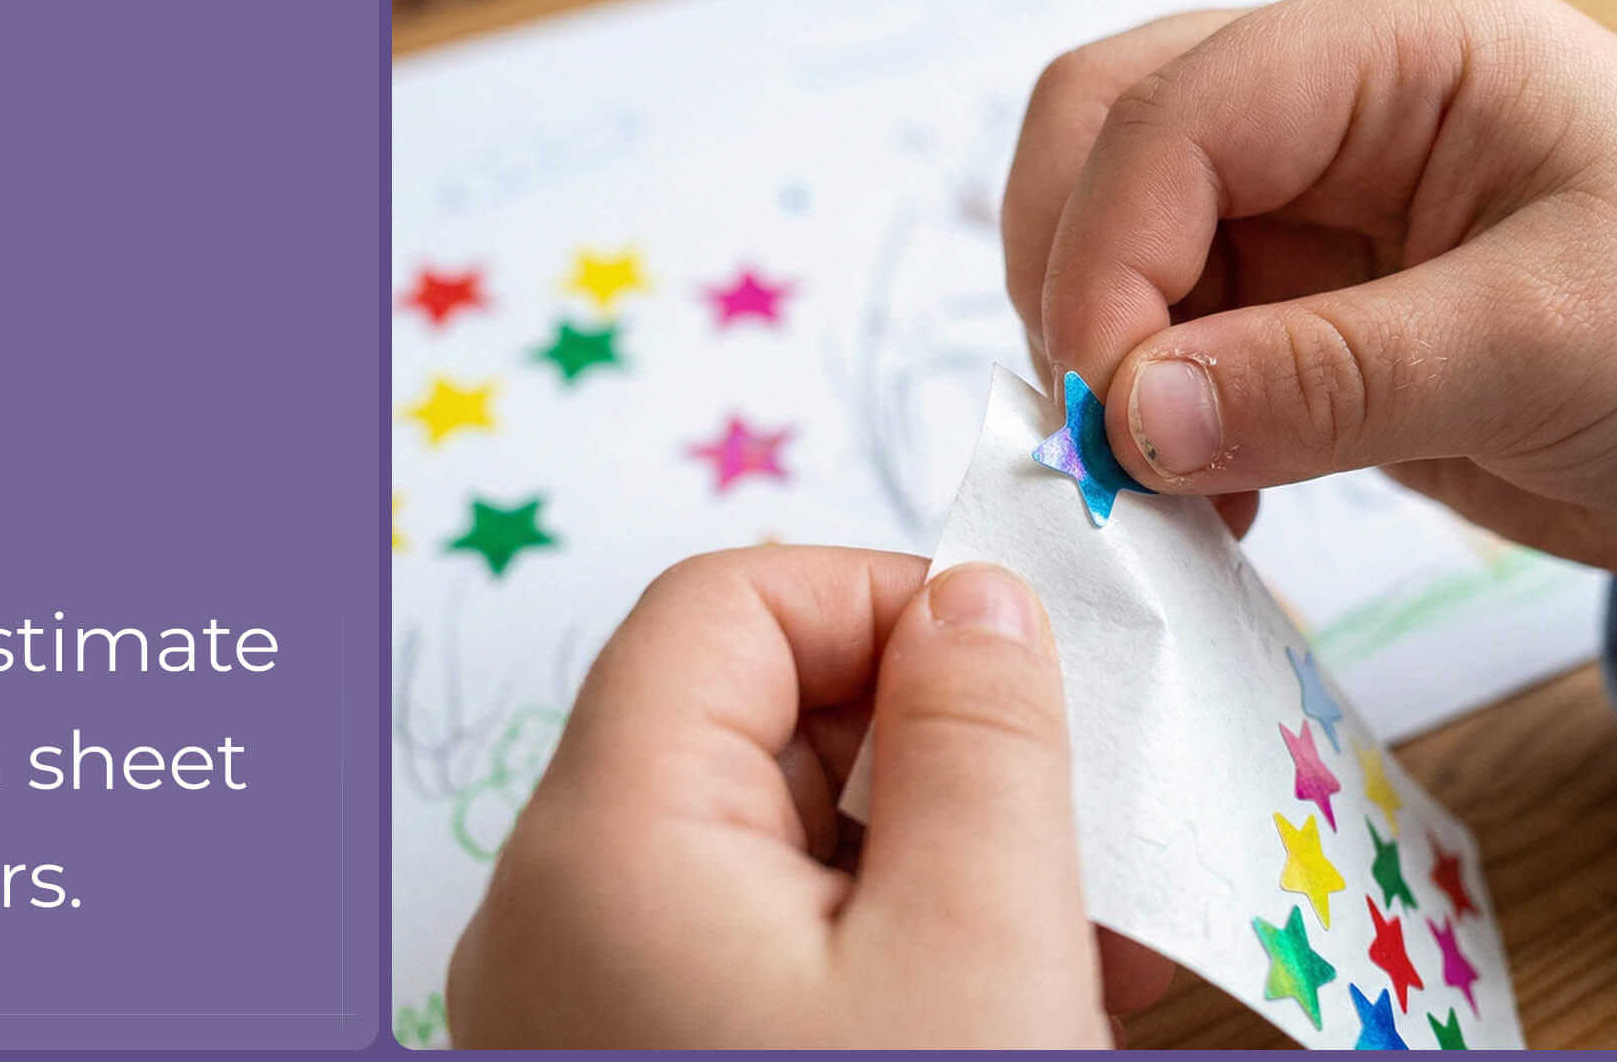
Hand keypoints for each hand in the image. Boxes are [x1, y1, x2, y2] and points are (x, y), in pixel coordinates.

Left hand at [445, 547, 1170, 1047]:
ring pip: (750, 838)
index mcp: (604, 843)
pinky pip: (740, 939)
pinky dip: (862, 936)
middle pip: (733, 716)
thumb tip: (974, 603)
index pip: (723, 605)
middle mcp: (551, 911)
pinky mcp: (627, 1055)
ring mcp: (577, 997)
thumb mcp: (980, 950)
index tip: (1018, 665)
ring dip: (909, 846)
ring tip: (1057, 925)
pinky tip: (980, 988)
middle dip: (913, 733)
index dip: (881, 600)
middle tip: (1065, 807)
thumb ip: (981, 742)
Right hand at [1004, 0, 1616, 580]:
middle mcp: (1325, 94)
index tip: (1111, 416)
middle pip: (1097, 137)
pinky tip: (1206, 490)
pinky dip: (1144, 408)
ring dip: (1100, 354)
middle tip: (1105, 434)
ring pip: (1103, 231)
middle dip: (1074, 284)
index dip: (1106, 261)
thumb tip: (1131, 418)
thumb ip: (1329, 378)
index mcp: (1394, 44)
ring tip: (1163, 479)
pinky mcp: (1289, 289)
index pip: (1168, 116)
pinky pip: (1156, 327)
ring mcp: (1299, 190)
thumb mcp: (1541, 349)